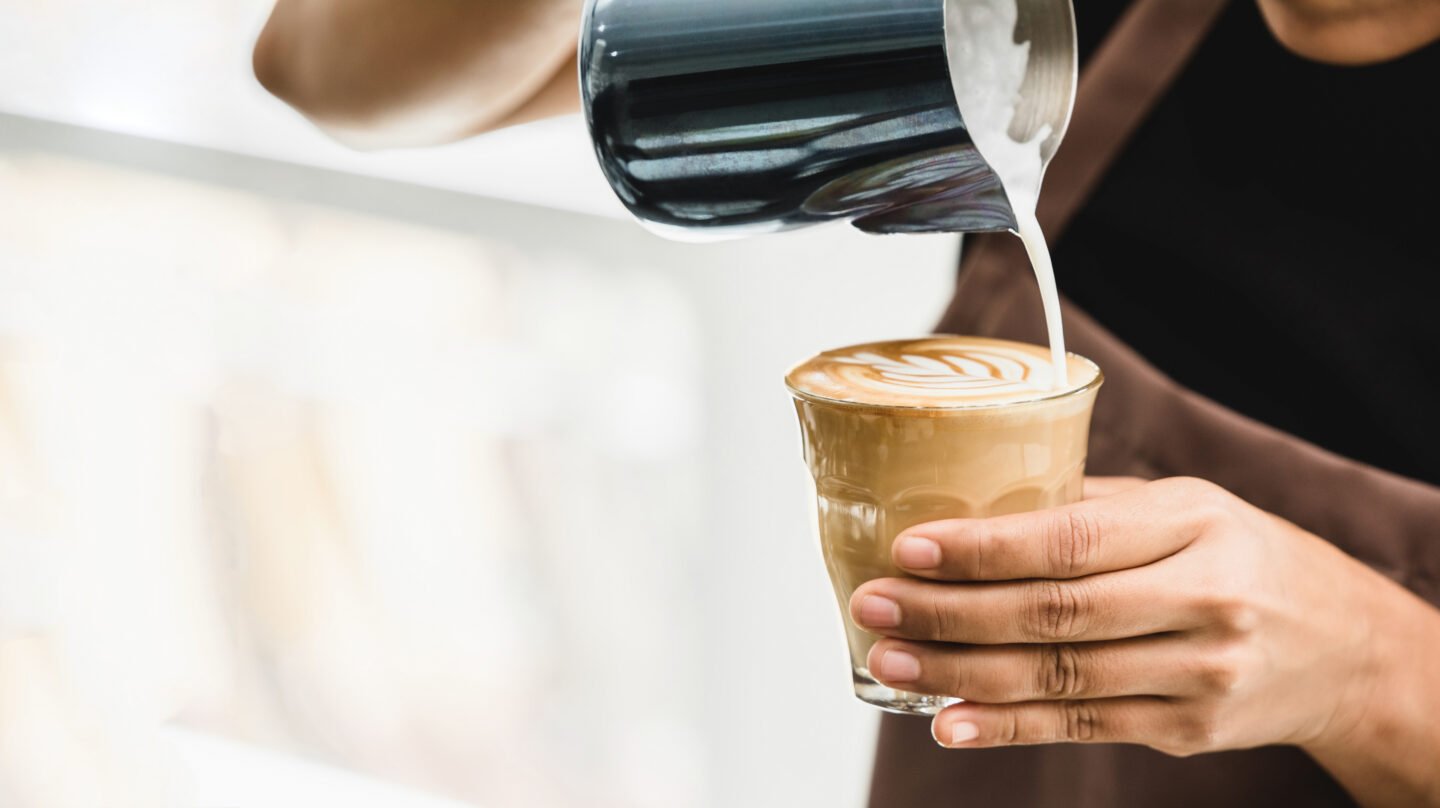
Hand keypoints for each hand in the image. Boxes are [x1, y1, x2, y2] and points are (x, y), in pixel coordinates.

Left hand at [850, 476, 1386, 756]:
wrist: (1346, 648)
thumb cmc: (1246, 558)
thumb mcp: (1187, 508)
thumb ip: (1091, 510)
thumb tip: (972, 509)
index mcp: (1194, 524)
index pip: (1071, 540)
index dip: (982, 548)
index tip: (909, 547)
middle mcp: (1203, 599)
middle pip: (1053, 613)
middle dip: (948, 613)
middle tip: (873, 606)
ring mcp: (1198, 674)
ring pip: (1058, 677)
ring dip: (960, 675)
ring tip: (890, 661)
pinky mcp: (1187, 730)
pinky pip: (1081, 728)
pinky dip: (1008, 728)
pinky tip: (950, 722)